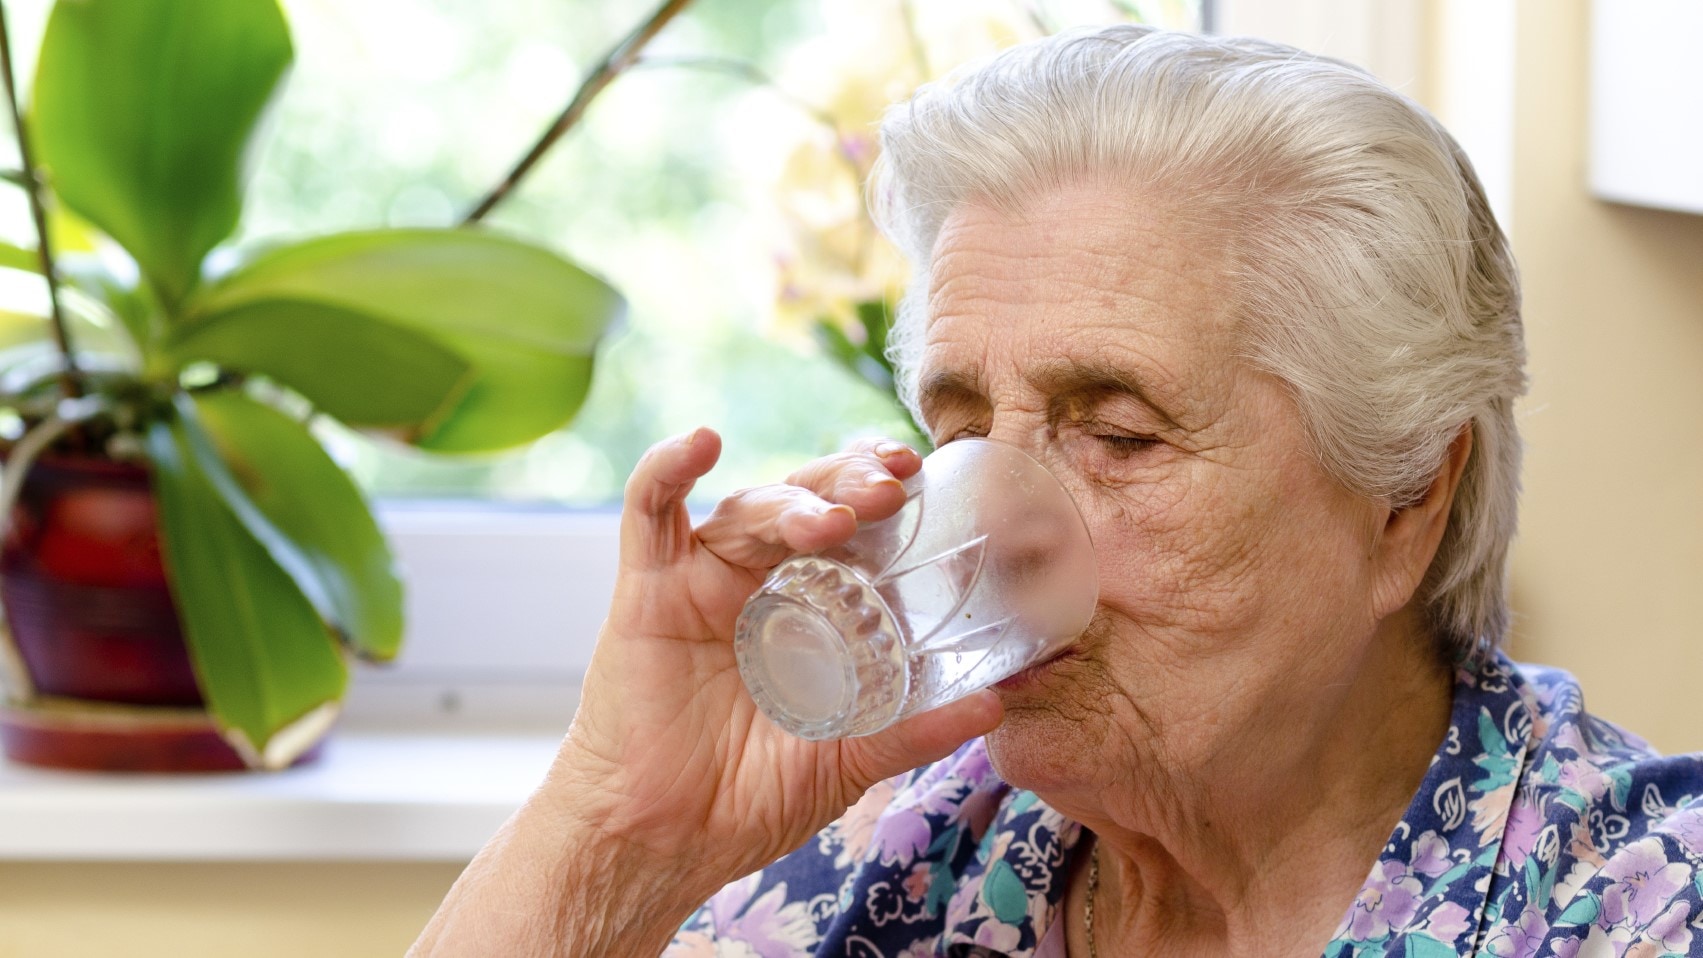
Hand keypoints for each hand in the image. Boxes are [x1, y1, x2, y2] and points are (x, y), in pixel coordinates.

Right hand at [551, 427, 1003, 895]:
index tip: (924, 477)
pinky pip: (649, 514)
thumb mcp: (847, 760)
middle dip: (850, 482)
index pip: (851, 526)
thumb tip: (996, 703)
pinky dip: (666, 469)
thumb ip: (913, 729)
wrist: (663, 843)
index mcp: (807, 607)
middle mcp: (756, 581)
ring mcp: (701, 581)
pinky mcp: (647, 592)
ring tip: (837, 519)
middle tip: (892, 487)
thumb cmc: (747, 801)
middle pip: (806, 501)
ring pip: (748, 508)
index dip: (883, 493)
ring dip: (794, 501)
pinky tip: (700, 442)